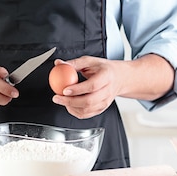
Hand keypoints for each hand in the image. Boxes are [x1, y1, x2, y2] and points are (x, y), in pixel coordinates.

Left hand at [51, 54, 174, 118]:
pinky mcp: (102, 108)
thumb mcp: (90, 61)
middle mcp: (107, 91)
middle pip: (89, 101)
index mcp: (106, 76)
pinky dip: (75, 112)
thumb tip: (59, 64)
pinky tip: (69, 105)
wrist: (119, 78)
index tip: (64, 90)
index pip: (92, 85)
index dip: (78, 89)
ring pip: (87, 110)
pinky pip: (87, 114)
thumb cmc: (103, 69)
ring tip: (61, 100)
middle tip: (57, 98)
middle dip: (70, 101)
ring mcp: (105, 102)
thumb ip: (74, 63)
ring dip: (71, 107)